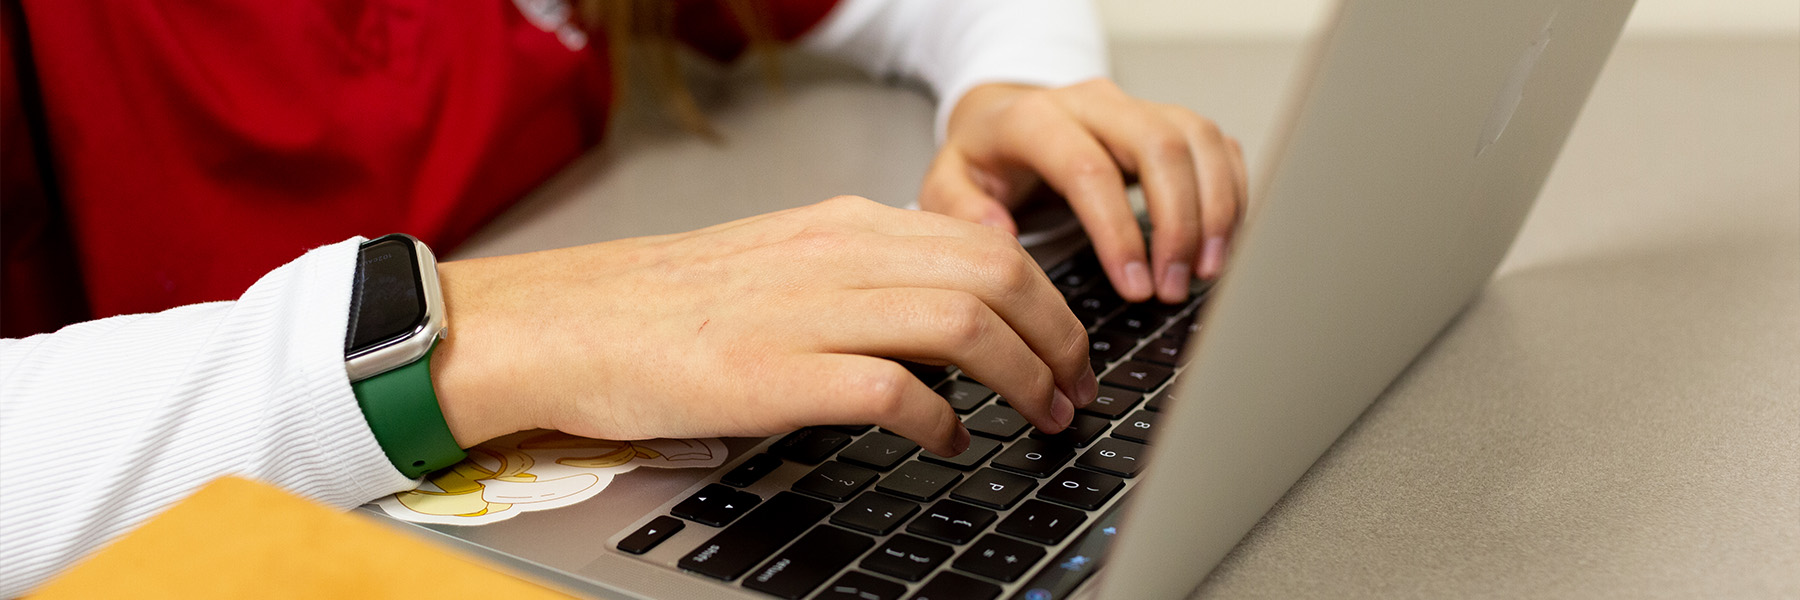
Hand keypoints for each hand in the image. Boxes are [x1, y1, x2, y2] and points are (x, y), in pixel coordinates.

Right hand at [426, 196, 1096, 455]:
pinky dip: (943, 420)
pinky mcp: (777, 371)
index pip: (986, 243)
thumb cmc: (667, 308)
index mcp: (843, 226)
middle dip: (1059, 337)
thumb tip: (942, 314)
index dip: (1050, 300)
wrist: (568, 324)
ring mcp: (809, 310)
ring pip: (963, 321)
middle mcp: (837, 255)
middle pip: (996, 274)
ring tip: (1041, 415)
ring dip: (1023, 374)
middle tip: (1076, 387)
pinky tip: (951, 442)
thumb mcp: (782, 265)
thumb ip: (861, 277)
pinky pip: (895, 389)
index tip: (1068, 345)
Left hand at [921, 79, 1247, 303]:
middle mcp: (1093, 103)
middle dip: (1178, 223)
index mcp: (1035, 118)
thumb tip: (999, 232)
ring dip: (1214, 209)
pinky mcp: (1166, 121)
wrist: (1004, 121)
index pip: (1089, 168)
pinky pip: (1215, 145)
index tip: (1134, 286)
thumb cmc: (983, 160)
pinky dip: (1230, 192)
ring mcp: (1135, 108)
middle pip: (1159, 145)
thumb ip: (960, 207)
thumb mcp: (947, 183)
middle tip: (1174, 287)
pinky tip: (1221, 240)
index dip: (1118, 231)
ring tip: (1206, 271)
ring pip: (1196, 139)